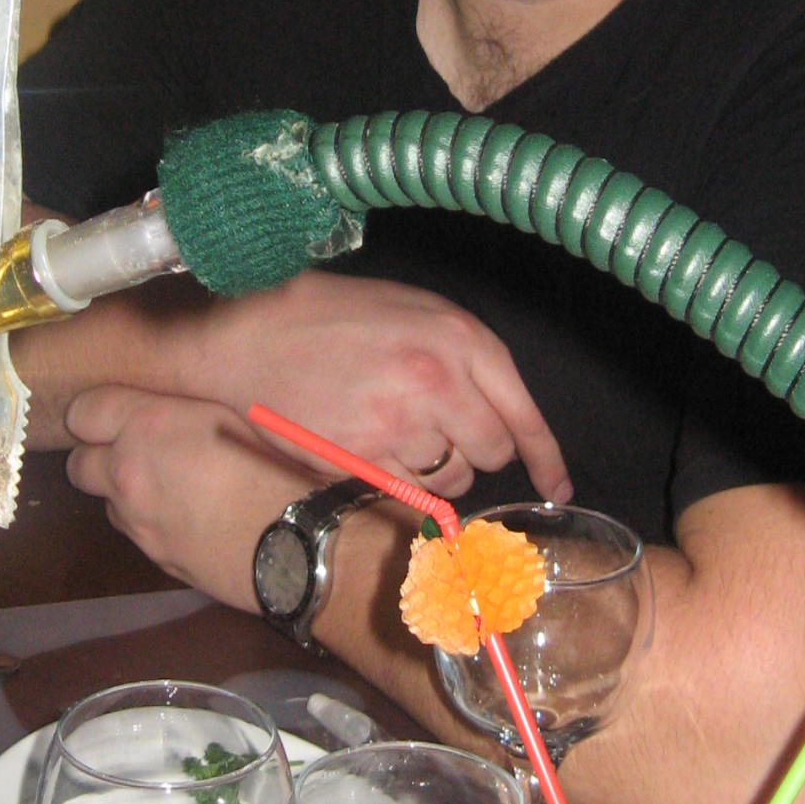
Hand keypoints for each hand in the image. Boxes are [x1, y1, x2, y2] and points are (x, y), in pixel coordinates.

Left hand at [64, 386, 313, 609]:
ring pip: (107, 501)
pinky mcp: (153, 557)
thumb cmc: (271, 467)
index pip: (82, 412)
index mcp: (146, 427)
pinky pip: (136, 532)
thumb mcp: (227, 414)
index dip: (98, 412)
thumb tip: (159, 407)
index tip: (118, 413)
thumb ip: (177, 411)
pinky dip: (150, 522)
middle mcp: (127, 474)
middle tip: (135, 451)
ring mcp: (136, 522)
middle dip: (98, 455)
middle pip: (78, 463)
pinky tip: (188, 520)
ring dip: (126, 492)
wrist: (291, 544)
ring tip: (169, 489)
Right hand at [193, 269, 571, 502]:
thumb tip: (497, 411)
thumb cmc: (327, 315)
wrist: (247, 335)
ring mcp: (400, 424)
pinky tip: (369, 447)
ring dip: (435, 468)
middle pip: (492, 452)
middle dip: (474, 449)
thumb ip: (462, 355)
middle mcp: (438, 382)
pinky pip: (409, 494)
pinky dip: (398, 482)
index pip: (523, 414)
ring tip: (392, 430)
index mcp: (457, 338)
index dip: (546, 458)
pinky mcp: (363, 461)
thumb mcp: (411, 309)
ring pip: (452, 479)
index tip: (557, 487)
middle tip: (437, 428)